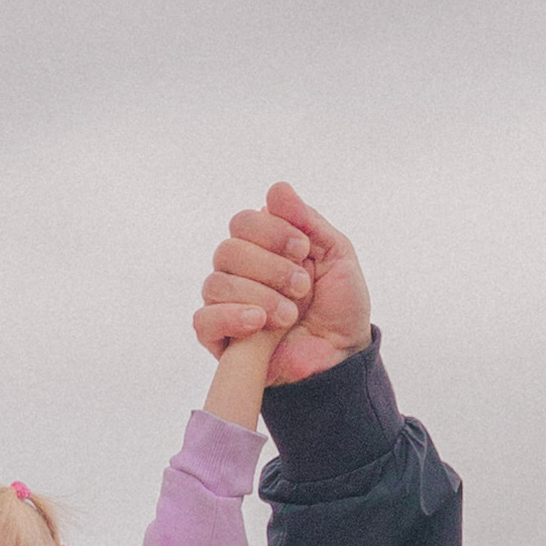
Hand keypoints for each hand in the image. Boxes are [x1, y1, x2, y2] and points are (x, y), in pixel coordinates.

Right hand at [193, 182, 373, 386]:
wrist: (342, 356)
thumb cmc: (339, 306)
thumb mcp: (336, 255)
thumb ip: (307, 221)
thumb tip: (277, 189)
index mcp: (262, 248)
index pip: (244, 222)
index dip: (272, 231)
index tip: (304, 249)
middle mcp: (239, 272)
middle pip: (227, 250)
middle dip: (269, 266)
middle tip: (302, 285)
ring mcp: (227, 304)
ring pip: (216, 283)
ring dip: (258, 294)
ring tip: (290, 314)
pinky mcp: (219, 338)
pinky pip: (204, 320)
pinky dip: (231, 316)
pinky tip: (259, 323)